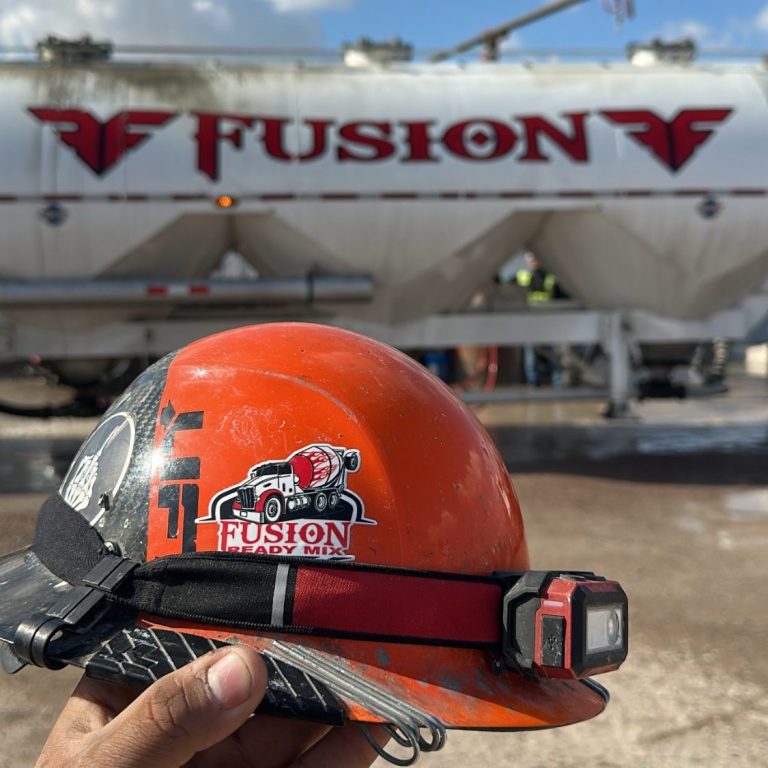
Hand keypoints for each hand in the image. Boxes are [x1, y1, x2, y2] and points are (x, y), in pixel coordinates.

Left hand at [35, 645, 386, 767]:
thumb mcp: (107, 767)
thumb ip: (169, 719)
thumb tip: (242, 664)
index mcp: (142, 689)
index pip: (202, 635)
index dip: (250, 612)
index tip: (299, 592)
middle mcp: (197, 716)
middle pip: (263, 673)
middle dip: (311, 651)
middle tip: (362, 623)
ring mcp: (235, 758)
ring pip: (298, 717)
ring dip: (341, 694)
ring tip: (385, 663)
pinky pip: (314, 766)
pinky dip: (348, 746)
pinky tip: (379, 720)